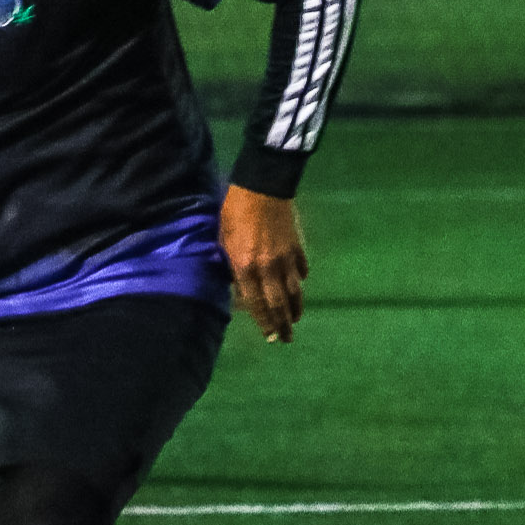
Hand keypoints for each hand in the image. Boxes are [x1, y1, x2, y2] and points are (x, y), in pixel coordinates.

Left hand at [221, 183, 307, 342]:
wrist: (262, 185)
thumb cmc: (235, 210)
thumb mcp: (223, 239)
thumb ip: (231, 265)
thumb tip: (239, 286)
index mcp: (246, 267)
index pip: (257, 303)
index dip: (264, 322)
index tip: (270, 337)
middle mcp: (268, 268)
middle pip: (278, 303)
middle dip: (282, 323)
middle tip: (286, 339)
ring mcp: (285, 258)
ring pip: (293, 290)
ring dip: (295, 307)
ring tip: (296, 320)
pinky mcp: (296, 246)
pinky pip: (300, 268)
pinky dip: (300, 279)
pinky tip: (301, 284)